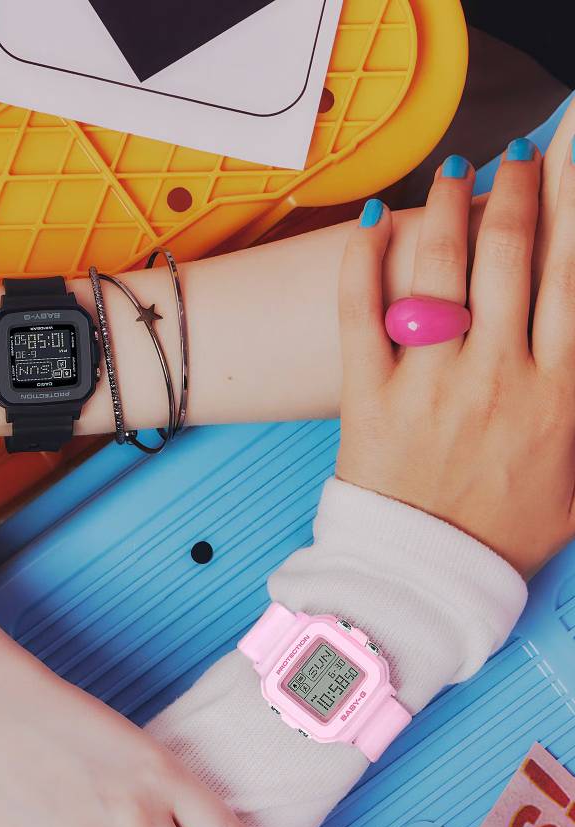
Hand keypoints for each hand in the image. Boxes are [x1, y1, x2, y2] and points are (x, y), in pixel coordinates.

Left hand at [336, 132, 574, 576]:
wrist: (428, 579)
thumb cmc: (504, 535)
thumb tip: (574, 349)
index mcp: (559, 392)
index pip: (574, 275)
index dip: (574, 210)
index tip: (572, 168)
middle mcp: (498, 374)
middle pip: (511, 255)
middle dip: (519, 193)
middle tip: (519, 160)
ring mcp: (429, 383)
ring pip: (439, 270)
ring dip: (448, 209)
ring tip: (453, 174)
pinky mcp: (368, 397)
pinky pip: (360, 315)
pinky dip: (362, 264)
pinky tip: (369, 225)